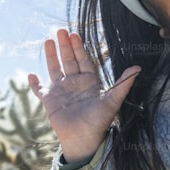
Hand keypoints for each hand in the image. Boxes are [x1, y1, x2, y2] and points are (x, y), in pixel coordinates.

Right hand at [27, 28, 140, 162]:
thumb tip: (138, 68)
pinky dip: (35, 84)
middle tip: (61, 30)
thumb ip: (124, 83)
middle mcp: (75, 83)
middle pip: (69, 60)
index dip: (79, 47)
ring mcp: (62, 91)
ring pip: (55, 69)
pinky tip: (31, 74)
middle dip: (65, 45)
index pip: (83, 60)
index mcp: (89, 81)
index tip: (75, 34)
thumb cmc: (100, 121)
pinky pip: (41, 90)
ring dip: (51, 56)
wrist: (85, 139)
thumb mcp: (113, 100)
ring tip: (48, 41)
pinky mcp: (51, 102)